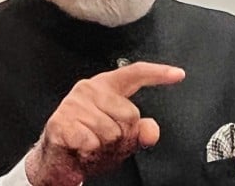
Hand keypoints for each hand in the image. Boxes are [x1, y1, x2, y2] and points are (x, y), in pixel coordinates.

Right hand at [23, 61, 185, 185]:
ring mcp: (74, 103)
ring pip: (111, 131)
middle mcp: (90, 89)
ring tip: (92, 145)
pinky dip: (89, 152)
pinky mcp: (61, 120)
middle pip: (129, 114)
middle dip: (123, 137)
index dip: (158, 74)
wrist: (56, 160)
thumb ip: (140, 132)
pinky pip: (91, 141)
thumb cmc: (88, 142)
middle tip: (106, 142)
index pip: (135, 74)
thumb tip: (151, 131)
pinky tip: (81, 149)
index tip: (178, 74)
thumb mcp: (120, 138)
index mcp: (106, 87)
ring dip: (104, 147)